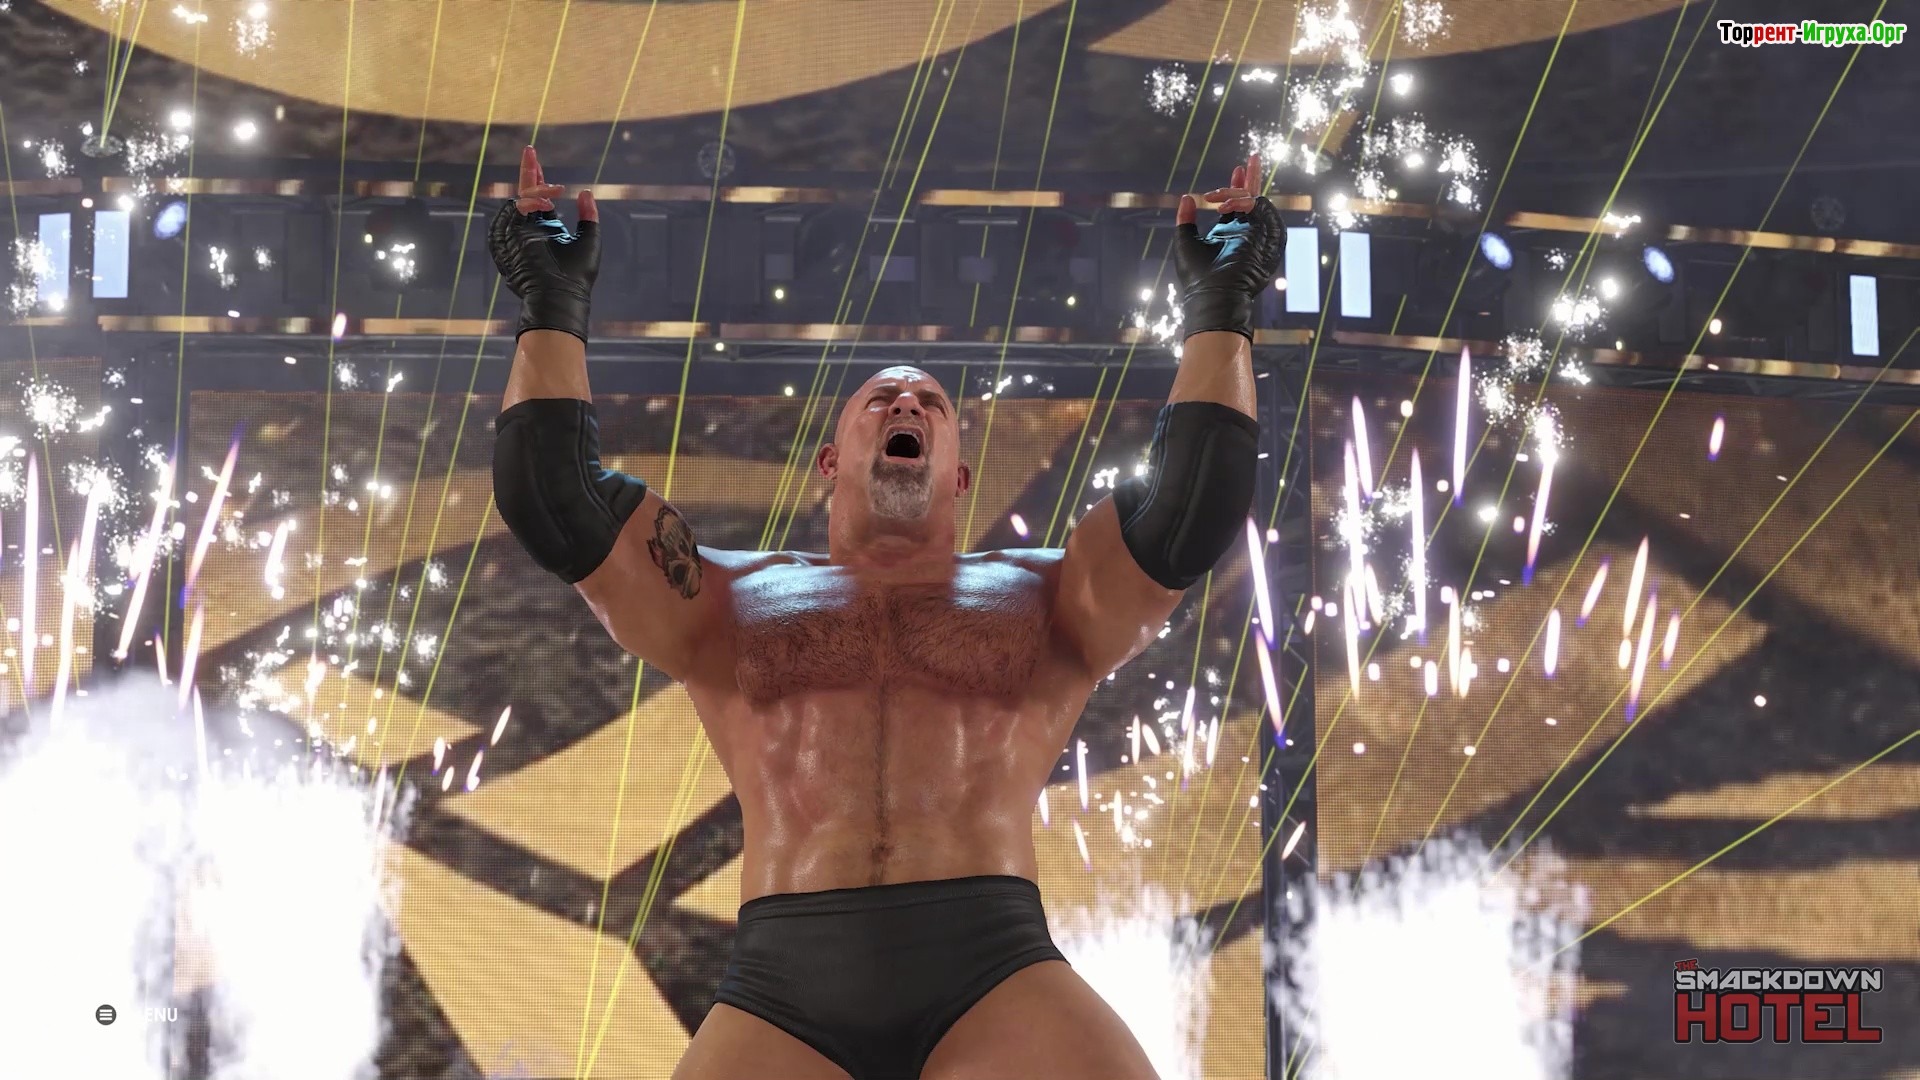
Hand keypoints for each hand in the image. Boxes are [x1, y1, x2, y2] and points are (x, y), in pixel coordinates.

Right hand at [489, 145, 599, 342]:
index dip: (540, 179)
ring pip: (521, 198)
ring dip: (536, 189)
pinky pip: (517, 208)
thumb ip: (589, 215)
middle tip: (530, 150)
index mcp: (547, 230)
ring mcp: (520, 232)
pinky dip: (532, 200)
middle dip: (529, 171)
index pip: (540, 199)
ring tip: (554, 189)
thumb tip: (586, 192)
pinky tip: (548, 201)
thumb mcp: (590, 240)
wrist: (562, 296)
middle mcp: (531, 229)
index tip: (538, 159)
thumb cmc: (578, 276)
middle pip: (526, 193)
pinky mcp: (512, 235)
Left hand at [1173, 152, 1283, 339]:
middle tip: (1253, 157)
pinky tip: (1228, 205)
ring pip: (1257, 202)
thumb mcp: (1185, 241)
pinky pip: (1263, 209)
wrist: (1212, 296)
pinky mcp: (1267, 238)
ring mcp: (1257, 235)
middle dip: (1253, 177)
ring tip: (1218, 197)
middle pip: (1254, 198)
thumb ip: (1185, 219)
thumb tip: (1187, 197)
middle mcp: (1246, 233)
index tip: (1237, 168)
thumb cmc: (1197, 276)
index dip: (1237, 185)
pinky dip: (1246, 202)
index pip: (1238, 204)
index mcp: (1229, 234)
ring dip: (1239, 193)